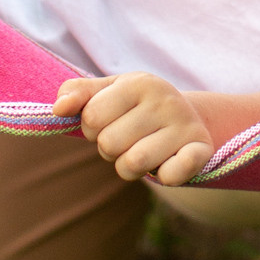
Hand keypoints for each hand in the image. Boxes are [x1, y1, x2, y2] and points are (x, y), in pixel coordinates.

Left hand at [54, 70, 213, 185]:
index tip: (109, 122)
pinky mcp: (201, 150)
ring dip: (129, 167)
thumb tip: (58, 109)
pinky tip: (167, 164)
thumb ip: (77, 94)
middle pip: (108, 144)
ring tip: (143, 151)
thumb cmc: (136, 107)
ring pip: (131, 165)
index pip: (90, 117)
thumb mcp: (108, 92)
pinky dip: (163, 176)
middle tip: (128, 139)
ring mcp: (185, 125)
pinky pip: (171, 176)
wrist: (187, 117)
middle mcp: (165, 100)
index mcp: (139, 82)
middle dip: (110, 149)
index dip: (92, 128)